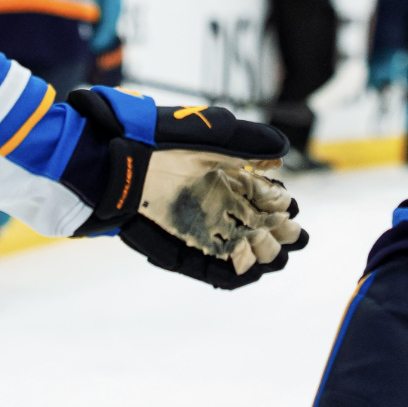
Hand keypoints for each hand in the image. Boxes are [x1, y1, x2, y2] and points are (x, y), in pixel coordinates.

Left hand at [67, 88, 306, 288]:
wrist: (115, 162)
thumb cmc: (159, 140)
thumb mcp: (208, 133)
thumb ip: (245, 141)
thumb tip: (282, 151)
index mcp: (223, 175)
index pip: (262, 196)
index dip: (280, 205)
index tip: (291, 207)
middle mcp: (213, 203)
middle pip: (256, 226)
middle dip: (278, 233)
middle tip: (292, 234)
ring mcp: (197, 227)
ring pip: (238, 249)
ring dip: (261, 254)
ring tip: (275, 253)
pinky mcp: (179, 247)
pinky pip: (209, 268)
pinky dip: (232, 273)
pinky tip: (251, 269)